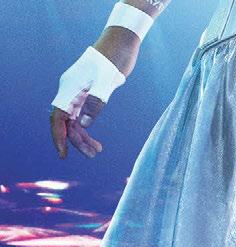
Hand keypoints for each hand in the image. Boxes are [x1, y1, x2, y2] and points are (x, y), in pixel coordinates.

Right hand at [51, 27, 139, 159]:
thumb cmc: (113, 60)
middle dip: (77, 140)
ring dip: (83, 137)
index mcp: (69, 87)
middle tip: (93, 155)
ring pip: (74, 121)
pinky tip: (96, 140)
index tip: (63, 154)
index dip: (59, 136)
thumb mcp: (107, 82)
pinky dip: (88, 128)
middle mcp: (69, 90)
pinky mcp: (88, 93)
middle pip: (66, 122)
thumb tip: (83, 125)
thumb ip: (95, 103)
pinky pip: (82, 115)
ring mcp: (78, 92)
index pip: (58, 117)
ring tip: (98, 151)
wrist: (120, 45)